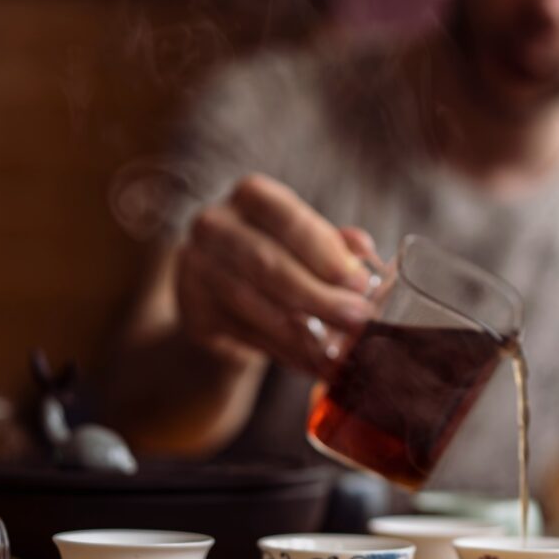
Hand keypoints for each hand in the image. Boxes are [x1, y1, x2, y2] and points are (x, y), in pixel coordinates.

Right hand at [176, 174, 375, 374]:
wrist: (219, 286)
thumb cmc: (278, 254)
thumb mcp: (307, 240)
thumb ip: (335, 244)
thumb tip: (364, 249)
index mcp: (252, 197)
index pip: (290, 220)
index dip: (326, 253)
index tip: (360, 282)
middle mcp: (216, 226)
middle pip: (268, 264)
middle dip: (319, 296)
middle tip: (357, 319)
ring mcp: (197, 269)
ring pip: (253, 304)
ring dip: (302, 331)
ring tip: (339, 348)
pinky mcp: (194, 311)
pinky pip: (245, 335)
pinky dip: (285, 352)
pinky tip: (314, 362)